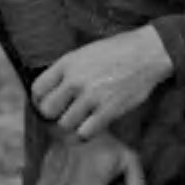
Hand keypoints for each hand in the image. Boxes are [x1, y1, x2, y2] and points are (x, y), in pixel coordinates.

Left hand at [31, 27, 174, 139]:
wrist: (147, 53)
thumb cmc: (118, 51)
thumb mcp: (86, 52)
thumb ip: (67, 70)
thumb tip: (52, 90)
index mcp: (68, 63)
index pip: (37, 89)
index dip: (40, 99)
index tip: (48, 103)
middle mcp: (75, 80)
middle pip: (47, 110)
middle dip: (53, 115)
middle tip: (63, 114)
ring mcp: (91, 97)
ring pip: (65, 124)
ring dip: (71, 124)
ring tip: (80, 119)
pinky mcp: (108, 111)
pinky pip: (85, 133)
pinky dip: (86, 132)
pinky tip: (92, 125)